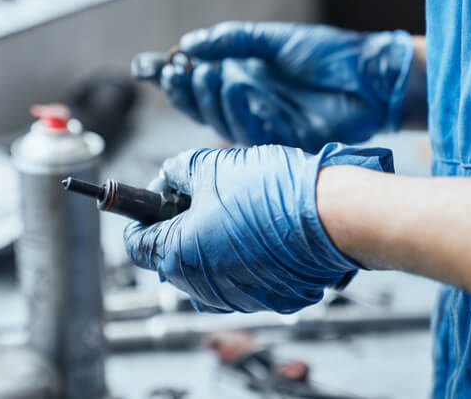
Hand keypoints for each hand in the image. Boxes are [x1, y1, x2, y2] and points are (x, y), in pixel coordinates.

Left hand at [123, 143, 393, 313]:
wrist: (334, 218)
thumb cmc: (270, 193)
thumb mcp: (210, 167)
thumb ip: (177, 173)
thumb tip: (166, 177)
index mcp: (177, 255)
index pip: (136, 243)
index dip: (137, 218)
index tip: (145, 203)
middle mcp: (200, 288)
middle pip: (171, 257)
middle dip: (178, 227)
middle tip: (200, 198)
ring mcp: (235, 300)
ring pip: (205, 270)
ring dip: (210, 243)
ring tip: (237, 212)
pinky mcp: (267, 302)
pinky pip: (240, 279)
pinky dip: (241, 258)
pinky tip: (261, 232)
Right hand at [159, 22, 413, 151]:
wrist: (368, 74)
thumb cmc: (327, 54)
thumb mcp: (273, 39)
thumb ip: (232, 41)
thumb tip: (189, 43)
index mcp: (242, 81)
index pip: (199, 87)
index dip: (177, 80)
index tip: (161, 66)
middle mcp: (247, 106)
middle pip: (203, 110)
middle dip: (186, 92)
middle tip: (180, 71)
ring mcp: (263, 124)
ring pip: (221, 123)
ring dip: (209, 99)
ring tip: (209, 73)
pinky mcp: (280, 141)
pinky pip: (250, 133)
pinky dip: (239, 111)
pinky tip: (236, 87)